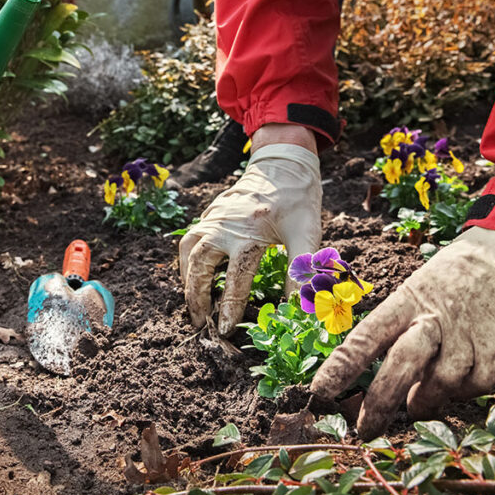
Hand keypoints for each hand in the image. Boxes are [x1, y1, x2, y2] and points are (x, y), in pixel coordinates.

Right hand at [179, 143, 321, 335]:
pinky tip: (193, 275)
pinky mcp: (209, 213)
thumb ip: (302, 270)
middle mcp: (224, 225)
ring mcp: (213, 218)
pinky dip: (187, 260)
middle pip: (200, 266)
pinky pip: (189, 240)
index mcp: (249, 233)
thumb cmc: (297, 200)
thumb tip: (299, 307)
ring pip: (188, 252)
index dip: (230, 308)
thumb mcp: (307, 234)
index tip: (226, 330)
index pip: (235, 279)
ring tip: (194, 304)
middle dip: (197, 297)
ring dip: (188, 279)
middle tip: (201, 323)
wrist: (283, 164)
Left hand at [310, 227, 494, 438]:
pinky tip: (461, 382)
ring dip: (425, 402)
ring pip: (441, 386)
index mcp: (409, 300)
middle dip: (379, 404)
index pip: (367, 337)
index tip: (319, 392)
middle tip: (365, 430)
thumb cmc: (463, 272)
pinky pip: (477, 386)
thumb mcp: (423, 286)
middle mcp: (436, 319)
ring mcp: (470, 335)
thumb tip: (387, 375)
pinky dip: (465, 392)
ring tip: (417, 404)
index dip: (341, 368)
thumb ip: (406, 327)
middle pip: (400, 367)